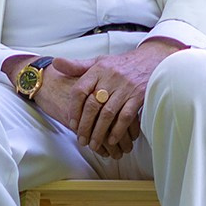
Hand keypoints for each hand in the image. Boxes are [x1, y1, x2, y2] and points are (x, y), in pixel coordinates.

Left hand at [64, 39, 178, 157]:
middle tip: (81, 140)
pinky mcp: (139, 96)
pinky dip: (118, 130)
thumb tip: (55, 63)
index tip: (71, 123)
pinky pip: (126, 116)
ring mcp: (125, 88)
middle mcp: (110, 78)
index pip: (80, 90)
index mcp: (98, 69)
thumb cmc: (120, 65)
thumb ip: (77, 66)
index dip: (74, 109)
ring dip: (99, 132)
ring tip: (94, 145)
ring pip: (108, 114)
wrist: (151, 60)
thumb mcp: (98, 62)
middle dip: (85, 126)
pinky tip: (112, 140)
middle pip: (92, 105)